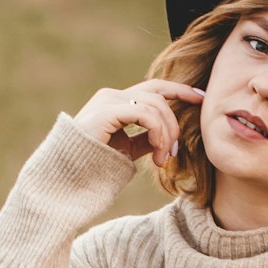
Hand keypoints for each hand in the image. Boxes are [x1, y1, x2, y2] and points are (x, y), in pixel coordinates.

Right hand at [72, 80, 203, 165]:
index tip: (201, 98)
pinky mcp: (107, 111)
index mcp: (117, 102)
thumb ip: (144, 140)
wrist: (66, 179)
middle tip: (174, 153)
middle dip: (174, 124)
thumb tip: (164, 138)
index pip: (155, 88)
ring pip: (156, 105)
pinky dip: (158, 132)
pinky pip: (145, 113)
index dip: (180, 90)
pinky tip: (157, 152)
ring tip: (162, 160)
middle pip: (159, 96)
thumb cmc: (92, 168)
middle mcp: (112, 96)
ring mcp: (108, 101)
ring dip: (166, 134)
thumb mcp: (126, 151)